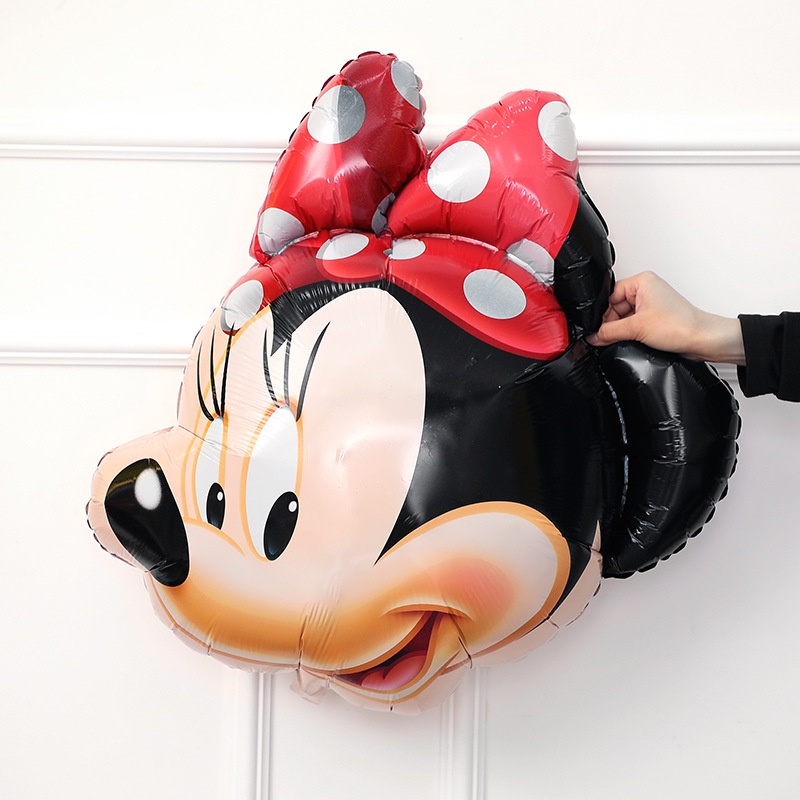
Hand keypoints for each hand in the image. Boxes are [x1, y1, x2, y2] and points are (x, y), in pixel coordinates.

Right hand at [586, 271, 745, 363]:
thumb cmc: (681, 325)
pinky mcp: (655, 318)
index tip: (599, 328)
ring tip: (632, 338)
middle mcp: (647, 290)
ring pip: (624, 318)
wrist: (702, 340)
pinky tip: (636, 340)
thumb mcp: (636, 328)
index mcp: (642, 281)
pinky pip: (634, 325)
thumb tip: (593, 336)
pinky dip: (631, 334)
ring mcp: (652, 304)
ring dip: (623, 330)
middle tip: (612, 336)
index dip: (603, 313)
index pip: (610, 295)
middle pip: (615, 307)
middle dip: (613, 324)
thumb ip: (609, 332)